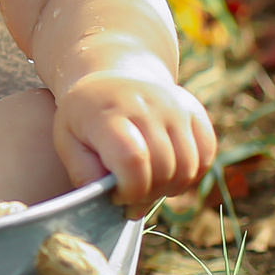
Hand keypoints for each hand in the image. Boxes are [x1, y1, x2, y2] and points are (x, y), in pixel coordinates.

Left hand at [50, 71, 216, 209]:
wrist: (112, 77)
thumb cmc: (86, 117)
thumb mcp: (67, 140)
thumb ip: (83, 172)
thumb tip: (108, 197)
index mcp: (108, 113)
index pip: (133, 160)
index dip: (129, 190)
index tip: (117, 195)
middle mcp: (146, 105)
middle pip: (163, 168)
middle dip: (148, 194)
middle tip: (131, 197)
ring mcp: (174, 106)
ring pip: (187, 167)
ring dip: (169, 188)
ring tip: (148, 186)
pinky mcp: (194, 111)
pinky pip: (206, 156)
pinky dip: (191, 175)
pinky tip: (168, 173)